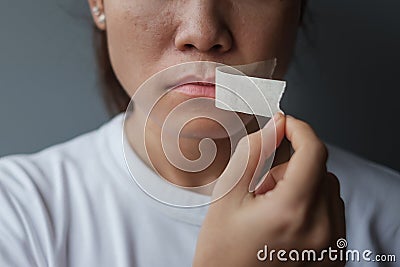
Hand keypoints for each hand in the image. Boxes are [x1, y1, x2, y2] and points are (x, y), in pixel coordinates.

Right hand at [193, 114, 345, 266]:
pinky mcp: (335, 255)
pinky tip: (285, 221)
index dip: (300, 130)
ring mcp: (332, 246)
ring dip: (301, 186)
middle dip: (291, 167)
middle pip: (320, 170)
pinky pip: (332, 212)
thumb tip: (275, 127)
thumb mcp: (227, 196)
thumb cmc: (221, 253)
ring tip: (271, 208)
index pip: (313, 152)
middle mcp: (321, 230)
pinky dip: (311, 205)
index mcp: (292, 212)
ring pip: (328, 190)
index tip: (286, 124)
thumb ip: (252, 153)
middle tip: (262, 186)